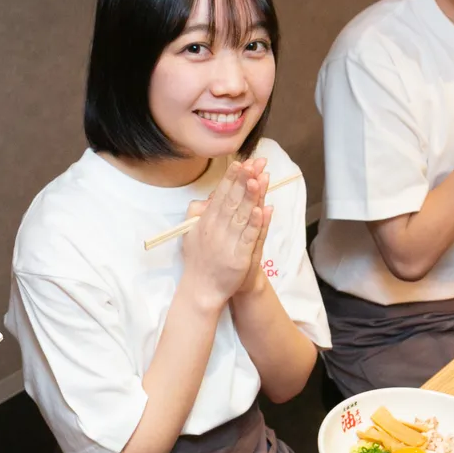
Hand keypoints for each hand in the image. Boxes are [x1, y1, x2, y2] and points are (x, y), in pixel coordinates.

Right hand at [179, 158, 269, 307]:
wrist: (202, 289)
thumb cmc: (199, 260)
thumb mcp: (191, 233)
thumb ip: (198, 214)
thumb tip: (209, 197)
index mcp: (205, 222)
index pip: (220, 195)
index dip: (231, 179)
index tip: (240, 162)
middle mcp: (215, 229)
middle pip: (232, 201)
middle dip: (243, 181)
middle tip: (253, 163)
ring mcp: (227, 243)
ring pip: (241, 216)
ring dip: (251, 197)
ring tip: (259, 179)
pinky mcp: (239, 257)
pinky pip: (248, 238)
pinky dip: (255, 224)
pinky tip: (262, 210)